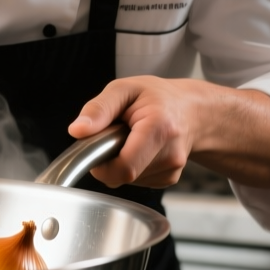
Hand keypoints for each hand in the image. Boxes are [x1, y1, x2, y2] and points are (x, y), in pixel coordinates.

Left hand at [68, 77, 269, 189]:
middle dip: (110, 159)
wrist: (192, 111)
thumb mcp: (125, 89)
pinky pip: (137, 180)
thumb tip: (77, 131)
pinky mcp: (169, 179)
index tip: (99, 146)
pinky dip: (132, 166)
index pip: (124, 168)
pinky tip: (141, 148)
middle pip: (123, 175)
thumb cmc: (157, 97)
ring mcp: (172, 170)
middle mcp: (170, 154)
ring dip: (121, 162)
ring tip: (132, 138)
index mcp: (159, 128)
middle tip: (116, 135)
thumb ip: (99, 109)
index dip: (102, 165)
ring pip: (128, 180)